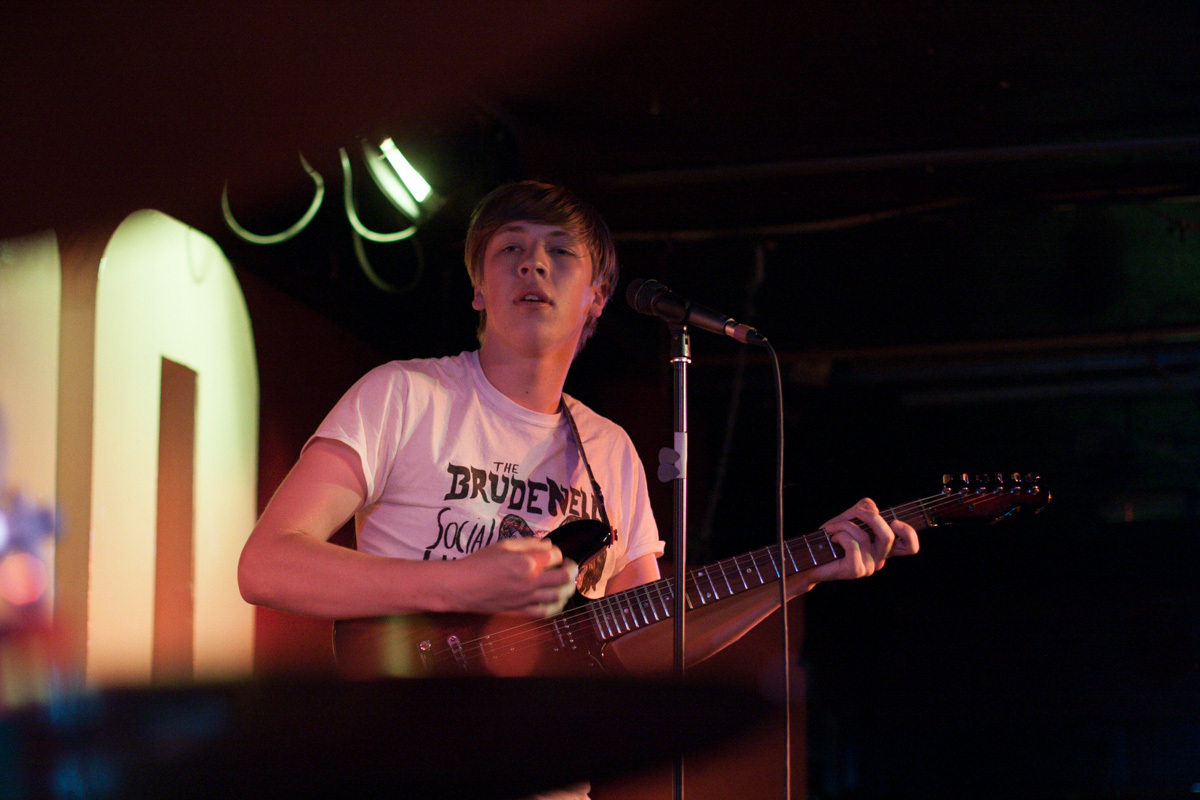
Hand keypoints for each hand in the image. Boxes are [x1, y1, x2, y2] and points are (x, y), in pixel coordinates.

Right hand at [448, 537, 578, 617]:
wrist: (462, 586)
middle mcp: (531, 582)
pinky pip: (545, 612)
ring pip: (559, 596)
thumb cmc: (480, 562)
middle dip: (571, 569)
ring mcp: (527, 599)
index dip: (557, 552)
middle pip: (565, 577)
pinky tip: (554, 600)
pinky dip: (555, 605)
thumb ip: (529, 544)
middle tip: (569, 566)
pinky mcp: (521, 611)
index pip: (556, 555)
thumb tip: (548, 545)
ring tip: (565, 582)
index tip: (551, 553)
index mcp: (528, 562)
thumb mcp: (504, 545)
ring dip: (567, 588)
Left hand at [805, 498, 918, 585]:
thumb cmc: (830, 539)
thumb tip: (873, 508)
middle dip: (871, 517)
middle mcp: (879, 559)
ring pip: (864, 536)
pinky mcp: (856, 570)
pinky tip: (832, 539)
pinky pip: (851, 543)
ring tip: (832, 529)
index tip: (894, 522)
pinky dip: (839, 534)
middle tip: (855, 510)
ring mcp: (869, 567)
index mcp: (882, 548)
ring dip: (844, 525)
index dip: (908, 533)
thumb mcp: (849, 518)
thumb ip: (864, 508)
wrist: (810, 558)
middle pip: (888, 536)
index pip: (910, 546)